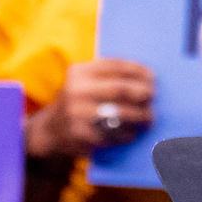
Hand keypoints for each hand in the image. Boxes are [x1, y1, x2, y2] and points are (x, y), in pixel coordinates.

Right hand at [25, 58, 154, 158]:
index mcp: (78, 73)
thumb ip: (108, 75)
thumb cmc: (77, 102)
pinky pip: (111, 134)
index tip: (152, 78)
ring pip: (118, 114)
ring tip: (148, 118)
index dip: (138, 71)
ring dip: (139, 116)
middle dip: (142, 93)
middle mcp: (75, 91)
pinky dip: (125, 135)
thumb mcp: (83, 82)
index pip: (115, 66)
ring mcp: (76, 114)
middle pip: (119, 89)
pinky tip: (131, 134)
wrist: (49, 131)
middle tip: (152, 98)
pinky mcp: (79, 135)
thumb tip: (148, 78)